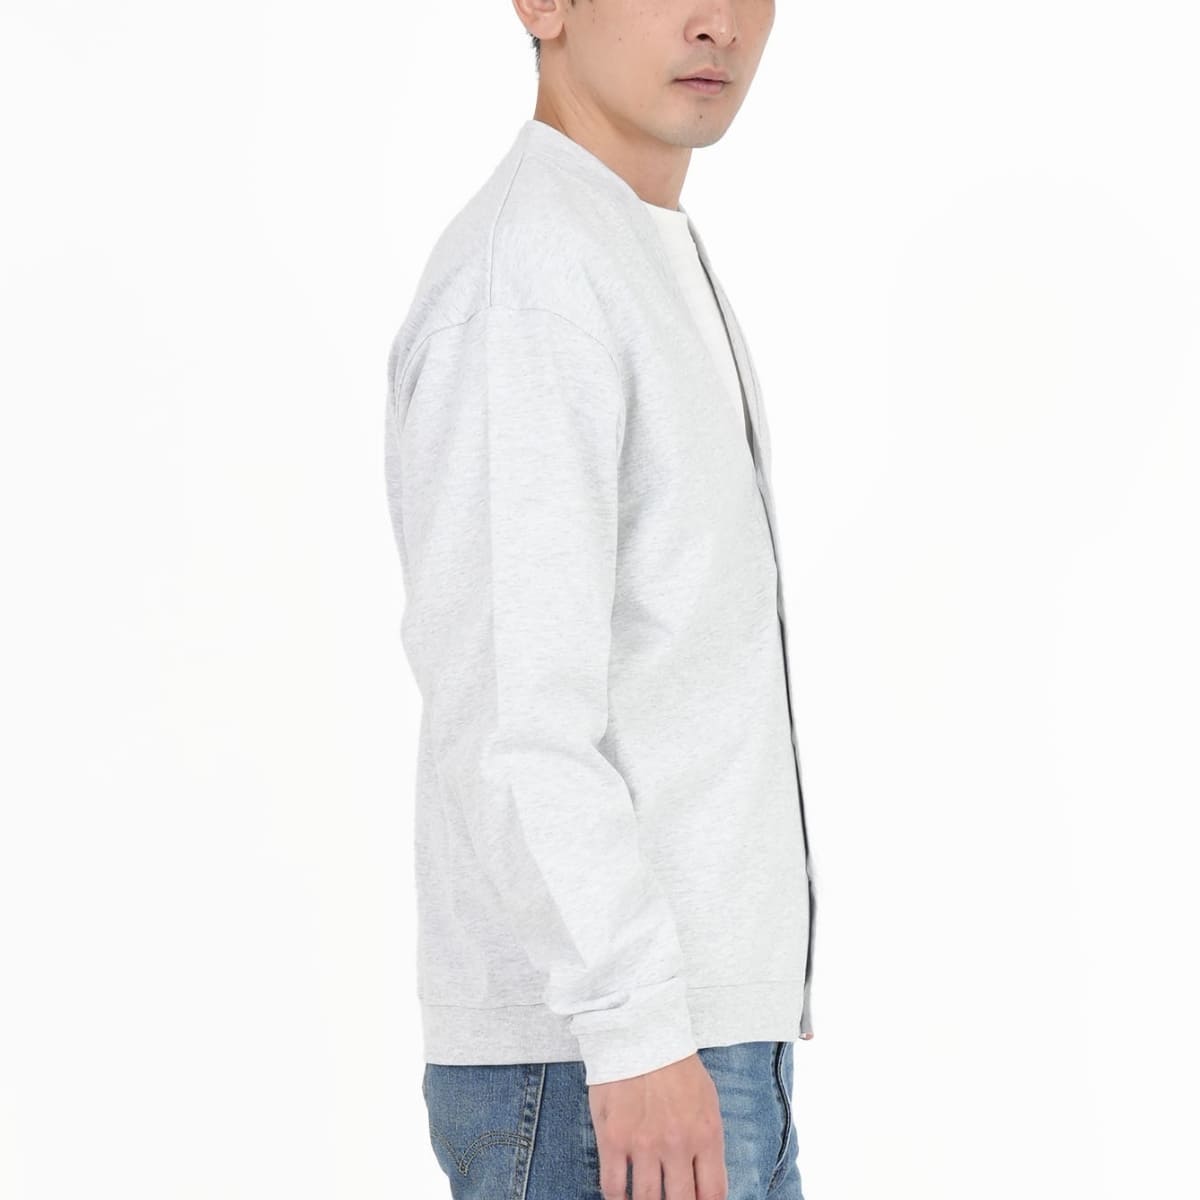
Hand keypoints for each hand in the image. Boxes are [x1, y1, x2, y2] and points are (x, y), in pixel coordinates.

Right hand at [588, 1052, 726, 1199]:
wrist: (639, 1032)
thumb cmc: (675, 1064)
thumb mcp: (707, 1100)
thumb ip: (708, 1141)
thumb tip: (705, 1177)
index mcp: (705, 1135)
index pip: (713, 1193)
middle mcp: (677, 1145)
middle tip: (670, 1199)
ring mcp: (643, 1144)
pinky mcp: (613, 1139)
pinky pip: (612, 1187)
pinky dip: (617, 1199)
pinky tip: (620, 1197)